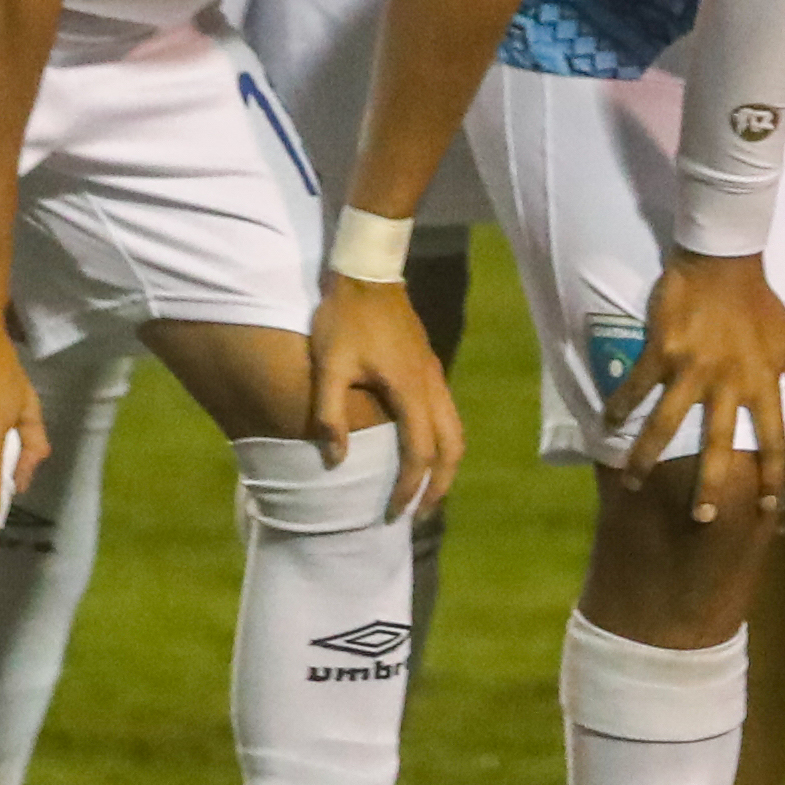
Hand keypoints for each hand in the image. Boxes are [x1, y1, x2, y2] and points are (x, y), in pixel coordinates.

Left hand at [307, 267, 465, 514]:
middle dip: (440, 486)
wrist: (368, 270)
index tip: (393, 512)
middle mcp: (430, 386)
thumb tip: (336, 460)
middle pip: (452, 448)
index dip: (409, 487)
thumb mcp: (329, 366)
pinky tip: (422, 448)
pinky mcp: (428, 365)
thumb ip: (331, 415)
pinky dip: (442, 442)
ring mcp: (433, 374)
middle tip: (420, 514)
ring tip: (428, 489)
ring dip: (446, 465)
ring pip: (456, 431)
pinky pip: (447, 414)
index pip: (420, 453)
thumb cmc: (345, 318)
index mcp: (409, 390)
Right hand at [613, 250, 784, 525]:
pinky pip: (637, 384)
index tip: (768, 506)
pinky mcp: (663, 350)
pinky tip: (608, 423)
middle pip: (719, 444)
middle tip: (702, 519)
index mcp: (764, 381)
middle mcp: (729, 382)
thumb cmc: (760, 304)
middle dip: (710, 485)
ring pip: (667, 424)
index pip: (774, 438)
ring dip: (648, 456)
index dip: (773, 473)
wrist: (725, 259)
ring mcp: (693, 368)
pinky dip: (620, 404)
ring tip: (633, 483)